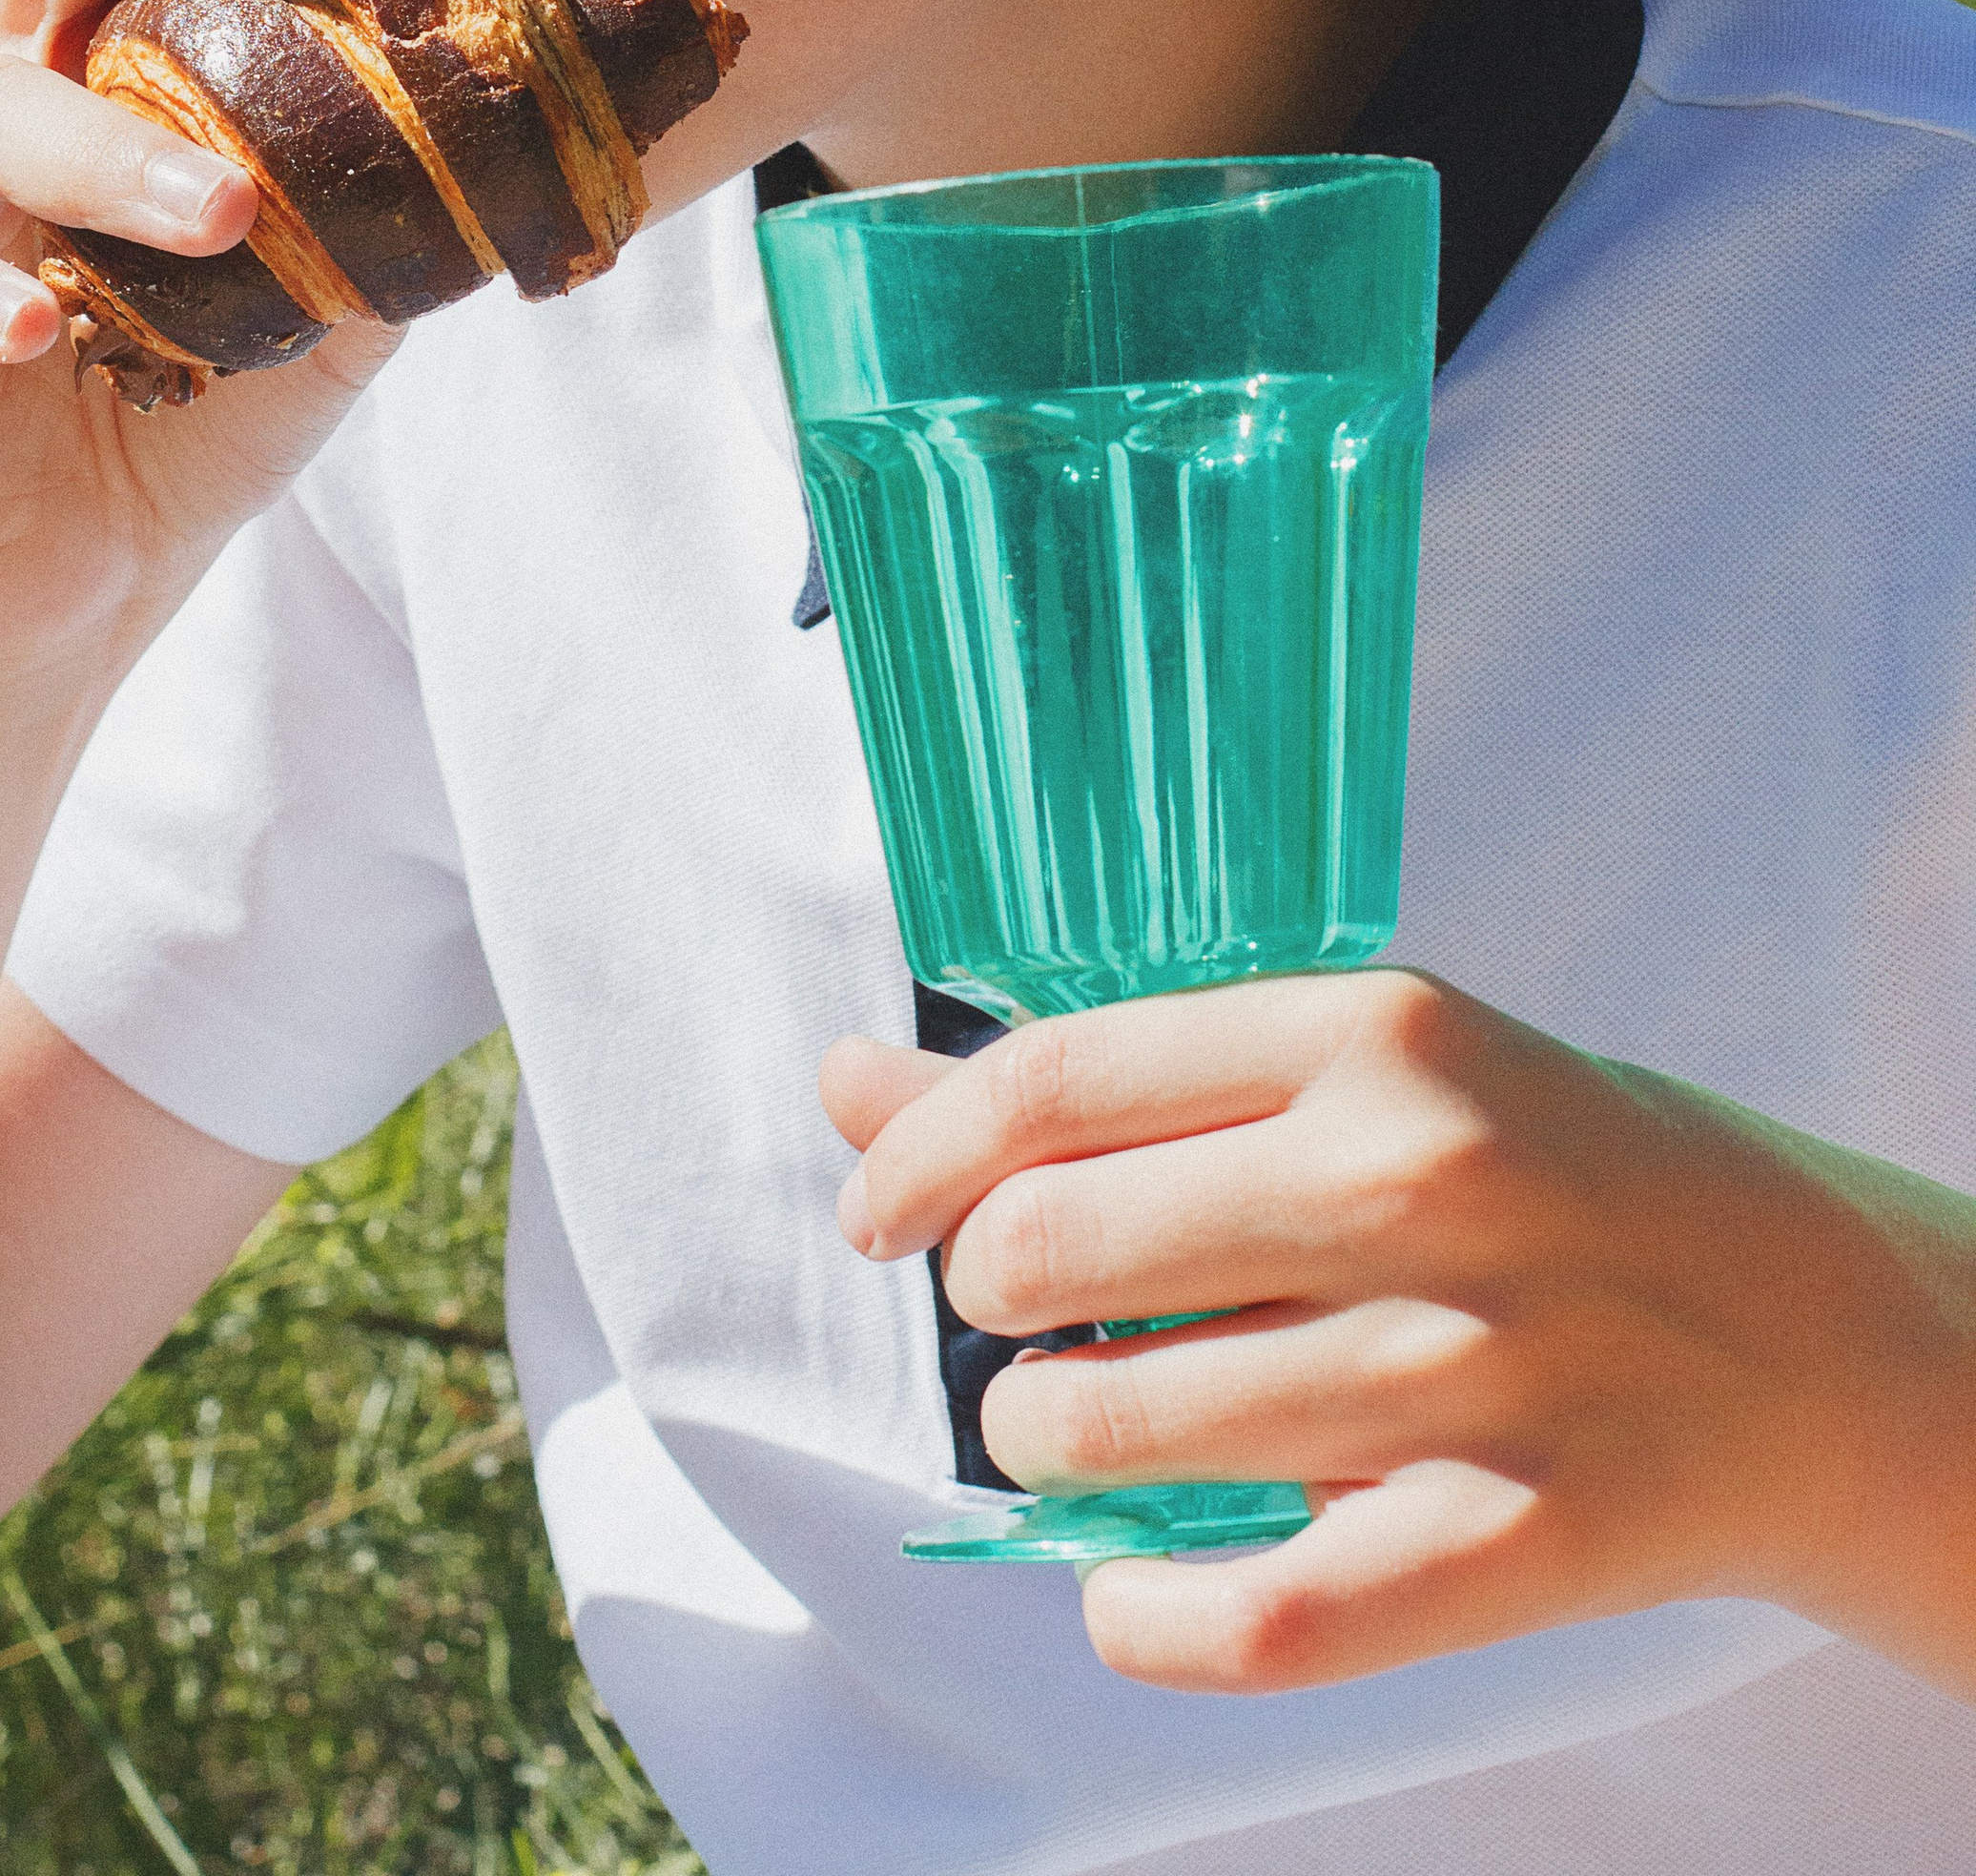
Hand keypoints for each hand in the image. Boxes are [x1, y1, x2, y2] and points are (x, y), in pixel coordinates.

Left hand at [822, 974, 1975, 1699]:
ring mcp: (1472, 1367)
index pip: (1057, 1081)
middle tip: (1040, 1332)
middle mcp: (1416, 1179)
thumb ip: (1104, 1088)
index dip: (921, 1160)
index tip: (881, 1214)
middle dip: (992, 1311)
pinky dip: (1140, 1621)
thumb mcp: (1351, 1073)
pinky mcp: (1515, 1541)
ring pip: (1115, 1434)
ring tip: (1089, 1434)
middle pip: (1054, 1253)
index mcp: (1373, 1032)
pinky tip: (1131, 1588)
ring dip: (1047, 1451)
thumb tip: (850, 1091)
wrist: (1803, 1327)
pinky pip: (1250, 1620)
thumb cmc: (1536, 1173)